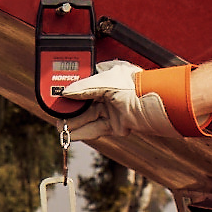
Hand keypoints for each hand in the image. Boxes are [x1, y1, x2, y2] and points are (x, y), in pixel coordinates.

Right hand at [60, 60, 203, 141]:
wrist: (157, 106)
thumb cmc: (138, 87)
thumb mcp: (107, 82)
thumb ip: (85, 87)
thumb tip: (67, 92)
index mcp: (107, 76)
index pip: (83, 82)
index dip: (69, 89)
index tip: (56, 94)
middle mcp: (109, 92)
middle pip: (83, 102)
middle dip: (68, 109)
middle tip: (54, 113)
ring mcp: (112, 109)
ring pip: (87, 117)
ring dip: (73, 122)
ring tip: (59, 127)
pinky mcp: (116, 125)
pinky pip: (95, 129)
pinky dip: (82, 132)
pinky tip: (70, 135)